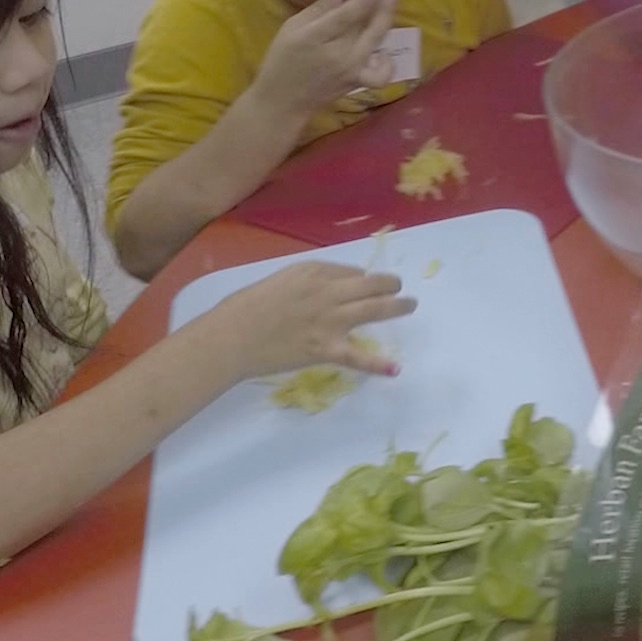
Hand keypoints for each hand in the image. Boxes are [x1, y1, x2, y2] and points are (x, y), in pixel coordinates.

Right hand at [196, 261, 415, 382]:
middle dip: (390, 285)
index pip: (351, 271)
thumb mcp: (280, 281)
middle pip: (372, 284)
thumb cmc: (245, 308)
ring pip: (375, 310)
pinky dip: (377, 364)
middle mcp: (328, 291)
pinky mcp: (326, 349)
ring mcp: (330, 320)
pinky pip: (358, 357)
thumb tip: (331, 288)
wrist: (231, 337)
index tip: (363, 284)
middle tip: (398, 288)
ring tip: (410, 305)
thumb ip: (309, 282)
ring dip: (398, 306)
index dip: (361, 278)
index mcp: (314, 271)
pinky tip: (394, 369)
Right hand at [252, 0, 399, 117]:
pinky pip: (382, 73)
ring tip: (388, 5)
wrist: (283, 101)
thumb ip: (319, 8)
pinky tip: (382, 50)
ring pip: (377, 42)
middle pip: (369, 28)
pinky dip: (387, 62)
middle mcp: (338, 55)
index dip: (365, 0)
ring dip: (386, 21)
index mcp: (315, 38)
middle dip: (384, 6)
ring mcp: (352, 70)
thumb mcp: (291, 28)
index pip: (346, 17)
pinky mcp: (359, 82)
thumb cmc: (282, 59)